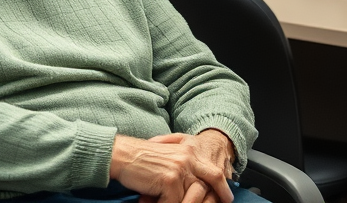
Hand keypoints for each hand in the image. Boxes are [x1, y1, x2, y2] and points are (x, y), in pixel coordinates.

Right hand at [109, 134, 232, 202]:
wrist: (120, 154)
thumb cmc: (139, 159)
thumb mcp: (167, 158)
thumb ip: (183, 167)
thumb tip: (194, 185)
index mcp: (188, 150)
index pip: (213, 171)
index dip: (222, 187)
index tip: (226, 197)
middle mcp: (188, 157)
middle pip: (212, 181)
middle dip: (214, 199)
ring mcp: (180, 168)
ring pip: (193, 198)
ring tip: (167, 202)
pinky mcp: (170, 179)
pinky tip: (151, 202)